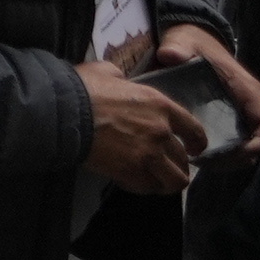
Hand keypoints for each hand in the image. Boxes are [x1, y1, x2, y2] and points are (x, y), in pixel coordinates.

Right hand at [79, 56, 211, 194]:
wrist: (62, 112)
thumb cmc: (83, 89)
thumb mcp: (108, 72)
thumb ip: (123, 80)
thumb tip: (120, 83)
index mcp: (160, 106)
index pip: (194, 129)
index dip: (197, 143)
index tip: (194, 150)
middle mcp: (160, 132)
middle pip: (183, 159)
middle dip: (179, 166)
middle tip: (169, 168)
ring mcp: (147, 155)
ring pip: (174, 180)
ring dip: (167, 183)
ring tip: (158, 183)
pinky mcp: (130, 172)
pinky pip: (147, 188)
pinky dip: (142, 187)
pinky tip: (132, 182)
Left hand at [143, 22, 259, 156]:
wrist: (188, 44)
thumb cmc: (191, 44)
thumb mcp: (183, 42)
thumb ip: (178, 47)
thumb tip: (171, 55)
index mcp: (247, 90)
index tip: (242, 152)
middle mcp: (248, 107)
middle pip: (258, 142)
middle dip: (238, 157)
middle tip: (208, 162)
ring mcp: (238, 117)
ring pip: (244, 148)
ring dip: (227, 161)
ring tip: (198, 162)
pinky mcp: (225, 123)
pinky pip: (230, 146)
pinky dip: (218, 156)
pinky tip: (193, 157)